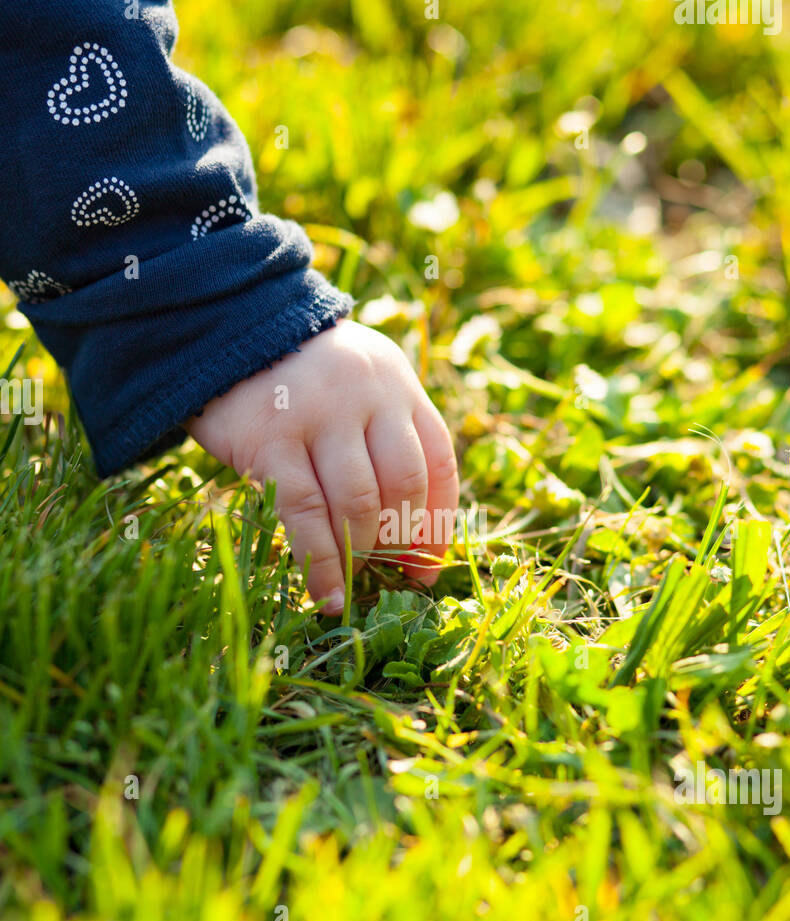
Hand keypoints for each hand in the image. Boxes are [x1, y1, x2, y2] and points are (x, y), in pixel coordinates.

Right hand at [185, 319, 459, 612]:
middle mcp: (368, 396)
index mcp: (397, 383)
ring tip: (350, 582)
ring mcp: (321, 417)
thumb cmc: (292, 372)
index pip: (438, 463)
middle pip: (404, 487)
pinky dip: (321, 564)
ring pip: (359, 505)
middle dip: (397, 543)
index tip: (426, 568)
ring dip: (359, 554)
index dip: (438, 524)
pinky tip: (326, 595)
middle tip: (380, 572)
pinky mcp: (272, 440)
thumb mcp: (355, 382)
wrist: (221, 326)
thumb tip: (404, 533)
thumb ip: (383, 434)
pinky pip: (306, 515)